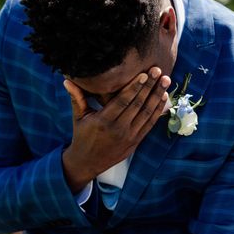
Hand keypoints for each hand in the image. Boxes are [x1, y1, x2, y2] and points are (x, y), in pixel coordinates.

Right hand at [61, 67, 170, 192]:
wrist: (87, 163)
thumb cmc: (82, 136)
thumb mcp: (78, 117)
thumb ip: (77, 98)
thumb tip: (67, 80)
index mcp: (103, 121)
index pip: (122, 101)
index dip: (134, 87)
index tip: (144, 74)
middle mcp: (119, 128)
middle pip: (138, 104)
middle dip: (149, 86)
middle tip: (159, 70)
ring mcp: (129, 136)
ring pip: (147, 113)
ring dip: (157, 96)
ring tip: (166, 80)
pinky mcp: (136, 141)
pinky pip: (150, 124)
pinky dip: (158, 110)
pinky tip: (164, 98)